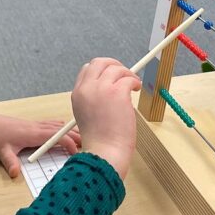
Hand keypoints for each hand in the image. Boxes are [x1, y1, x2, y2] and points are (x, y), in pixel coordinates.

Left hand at [0, 113, 81, 177]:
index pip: (57, 137)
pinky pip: (51, 124)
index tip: (76, 153)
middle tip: (90, 144)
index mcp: (33, 133)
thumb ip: (10, 162)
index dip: (68, 143)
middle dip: (76, 136)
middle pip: (61, 130)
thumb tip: (15, 175)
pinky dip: (61, 127)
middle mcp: (37, 127)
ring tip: (83, 137)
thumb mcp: (2, 151)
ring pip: (58, 126)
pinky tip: (65, 129)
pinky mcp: (33, 125)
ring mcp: (36, 124)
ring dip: (70, 131)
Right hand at [70, 58, 141, 179]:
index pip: (87, 69)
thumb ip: (93, 98)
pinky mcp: (117, 93)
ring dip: (127, 75)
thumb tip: (110, 86)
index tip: (112, 75)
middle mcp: (87, 88)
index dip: (102, 70)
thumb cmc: (100, 140)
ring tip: (133, 85)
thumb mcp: (86, 114)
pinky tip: (136, 89)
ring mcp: (102, 89)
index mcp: (78, 94)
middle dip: (114, 65)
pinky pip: (128, 78)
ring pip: (117, 68)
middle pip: (100, 62)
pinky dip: (134, 82)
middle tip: (124, 74)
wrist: (104, 152)